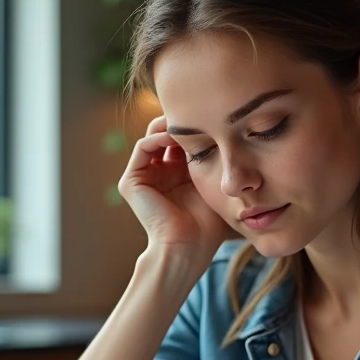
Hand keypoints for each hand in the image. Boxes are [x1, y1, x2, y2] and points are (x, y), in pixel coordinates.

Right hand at [117, 115, 229, 260]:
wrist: (189, 247)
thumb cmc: (208, 223)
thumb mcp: (214, 182)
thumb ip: (215, 157)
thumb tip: (227, 128)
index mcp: (177, 174)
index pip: (183, 139)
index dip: (196, 126)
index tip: (213, 116)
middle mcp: (158, 173)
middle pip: (166, 134)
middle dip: (182, 122)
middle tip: (200, 112)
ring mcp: (143, 177)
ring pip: (153, 136)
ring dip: (170, 126)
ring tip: (189, 122)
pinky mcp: (131, 181)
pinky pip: (143, 147)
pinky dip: (158, 137)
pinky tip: (177, 137)